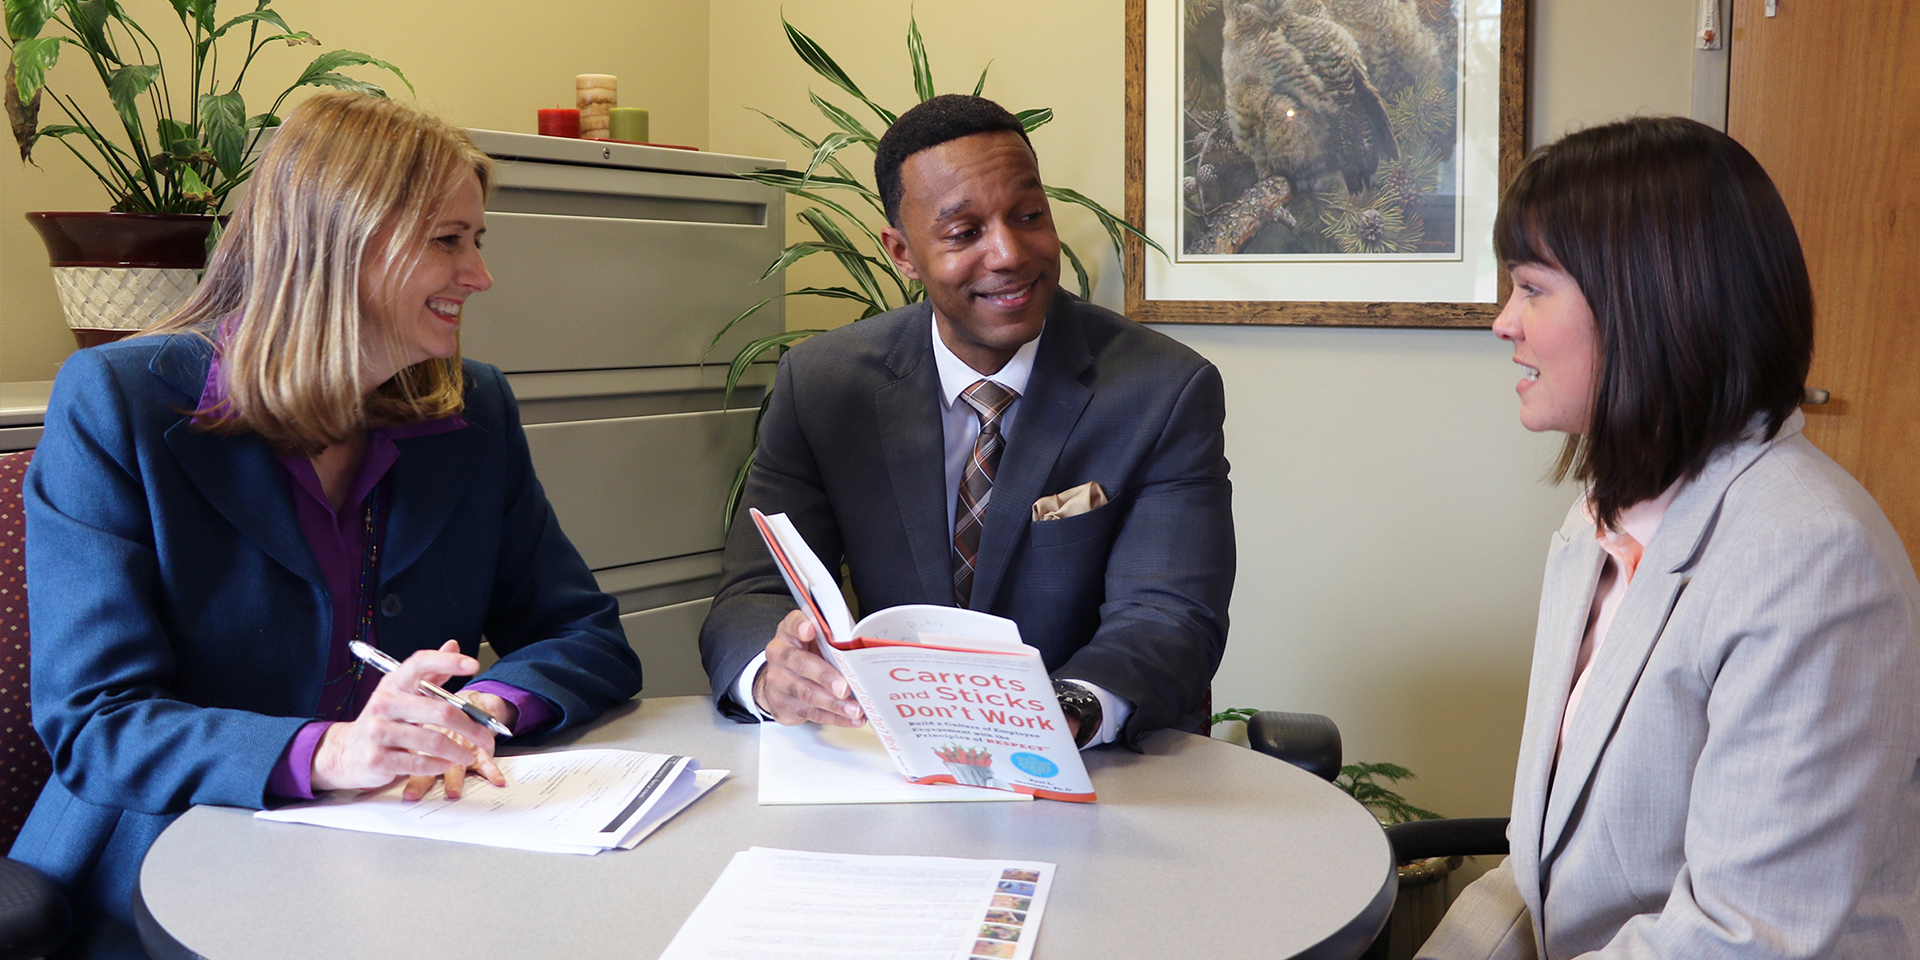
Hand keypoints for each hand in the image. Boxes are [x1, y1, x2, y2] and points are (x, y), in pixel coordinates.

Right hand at [310, 640, 504, 794]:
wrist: (348, 752)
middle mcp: (384, 704)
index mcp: (393, 684)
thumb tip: (453, 646)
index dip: (447, 662)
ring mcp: (378, 731)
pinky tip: (446, 764)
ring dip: (458, 751)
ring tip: (469, 755)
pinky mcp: (377, 758)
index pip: (420, 664)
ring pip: (432, 740)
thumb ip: (432, 675)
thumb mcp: (405, 694)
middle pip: (439, 710)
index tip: (473, 664)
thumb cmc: (385, 721)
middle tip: (486, 736)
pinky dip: (439, 765)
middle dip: (470, 726)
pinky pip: (418, 762)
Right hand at [752, 609, 863, 726]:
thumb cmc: (804, 656)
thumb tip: (860, 650)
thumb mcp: (813, 641)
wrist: (778, 681)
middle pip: (802, 664)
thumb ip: (829, 640)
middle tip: (844, 687)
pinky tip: (850, 718)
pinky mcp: (783, 705)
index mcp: (789, 633)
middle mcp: (780, 655)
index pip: (792, 624)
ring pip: (808, 693)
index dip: (800, 626)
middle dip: (826, 677)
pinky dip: (835, 717)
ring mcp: (779, 681)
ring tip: (854, 709)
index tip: (810, 630)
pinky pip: (812, 713)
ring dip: (834, 704)